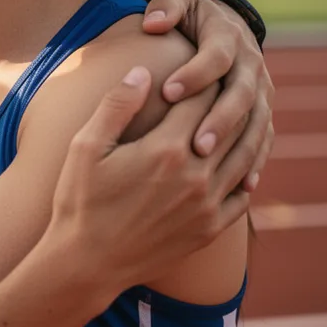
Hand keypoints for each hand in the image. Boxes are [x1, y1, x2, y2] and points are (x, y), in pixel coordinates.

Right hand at [49, 66, 262, 291]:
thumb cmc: (80, 200)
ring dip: (242, 133)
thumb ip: (116, 106)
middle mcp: (194, 175)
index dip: (201, 78)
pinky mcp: (210, 228)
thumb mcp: (86, 147)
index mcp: (164, 149)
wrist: (87, 262)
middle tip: (223, 83)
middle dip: (227, 100)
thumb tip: (142, 71)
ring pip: (242, 158)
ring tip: (233, 116)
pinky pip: (242, 195)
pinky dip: (246, 173)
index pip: (199, 100)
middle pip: (227, 125)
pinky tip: (237, 163)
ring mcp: (207, 205)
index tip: (199, 64)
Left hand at [142, 0, 274, 190]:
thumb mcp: (178, 1)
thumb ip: (166, 7)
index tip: (167, 91)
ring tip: (209, 167)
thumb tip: (153, 23)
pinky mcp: (263, 111)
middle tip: (195, 145)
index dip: (194, 74)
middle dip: (220, 119)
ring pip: (256, 121)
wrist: (222, 26)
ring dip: (237, 146)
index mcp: (229, 37)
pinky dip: (255, 161)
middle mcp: (251, 64)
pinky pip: (264, 139)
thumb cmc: (188, 16)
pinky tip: (241, 185)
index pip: (216, 57)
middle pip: (241, 94)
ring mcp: (261, 90)